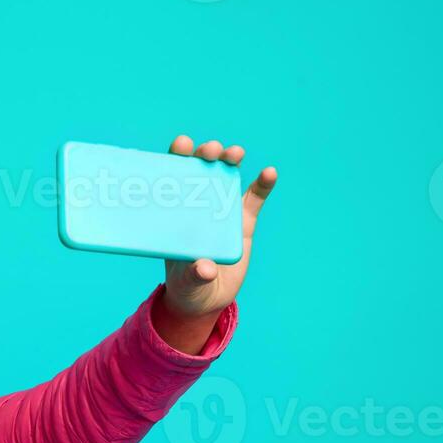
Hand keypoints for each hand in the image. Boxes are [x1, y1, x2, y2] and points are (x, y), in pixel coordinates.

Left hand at [160, 134, 277, 319]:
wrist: (208, 298)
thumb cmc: (187, 285)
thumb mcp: (187, 283)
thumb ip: (194, 274)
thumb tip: (206, 268)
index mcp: (175, 213)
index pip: (173, 177)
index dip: (176, 157)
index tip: (182, 144)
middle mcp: (197, 205)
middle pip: (200, 170)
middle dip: (205, 154)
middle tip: (210, 150)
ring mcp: (221, 210)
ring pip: (226, 177)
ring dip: (229, 160)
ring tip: (234, 153)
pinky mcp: (243, 223)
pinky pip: (254, 200)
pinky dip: (262, 185)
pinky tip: (269, 173)